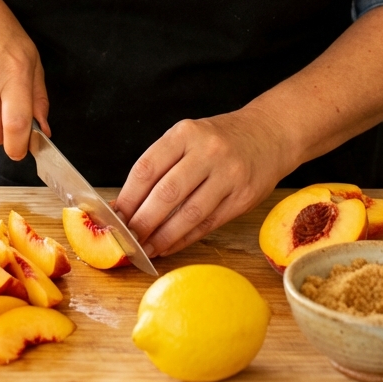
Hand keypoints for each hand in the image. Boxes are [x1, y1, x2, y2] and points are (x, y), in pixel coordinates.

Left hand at [114, 108, 284, 257]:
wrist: (268, 134)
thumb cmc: (218, 139)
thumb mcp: (188, 138)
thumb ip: (160, 167)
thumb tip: (123, 205)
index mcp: (185, 133)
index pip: (148, 168)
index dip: (127, 198)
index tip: (113, 218)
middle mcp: (208, 151)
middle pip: (166, 194)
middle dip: (142, 222)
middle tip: (126, 240)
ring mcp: (229, 175)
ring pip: (188, 214)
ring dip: (162, 237)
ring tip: (145, 248)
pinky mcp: (243, 198)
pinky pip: (208, 224)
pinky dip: (184, 239)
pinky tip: (168, 246)